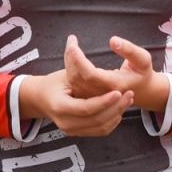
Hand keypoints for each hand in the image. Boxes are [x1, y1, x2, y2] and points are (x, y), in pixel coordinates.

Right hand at [17, 70, 132, 137]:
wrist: (41, 100)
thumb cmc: (53, 83)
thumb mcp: (63, 73)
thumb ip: (71, 62)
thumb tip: (72, 38)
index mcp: (59, 106)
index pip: (86, 108)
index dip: (103, 101)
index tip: (118, 91)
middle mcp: (65, 122)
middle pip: (96, 120)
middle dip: (115, 108)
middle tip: (129, 94)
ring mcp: (72, 130)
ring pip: (100, 127)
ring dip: (117, 113)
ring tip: (128, 99)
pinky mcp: (79, 132)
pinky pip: (100, 130)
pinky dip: (112, 120)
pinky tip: (120, 108)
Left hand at [61, 35, 165, 108]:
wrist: (142, 91)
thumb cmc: (141, 72)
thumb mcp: (143, 59)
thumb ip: (129, 49)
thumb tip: (113, 40)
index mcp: (115, 85)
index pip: (90, 74)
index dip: (78, 59)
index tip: (73, 42)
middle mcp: (102, 94)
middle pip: (78, 77)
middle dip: (71, 57)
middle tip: (71, 39)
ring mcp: (94, 97)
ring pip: (73, 80)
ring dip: (69, 61)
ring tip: (72, 44)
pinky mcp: (89, 96)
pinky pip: (73, 82)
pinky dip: (70, 67)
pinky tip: (72, 55)